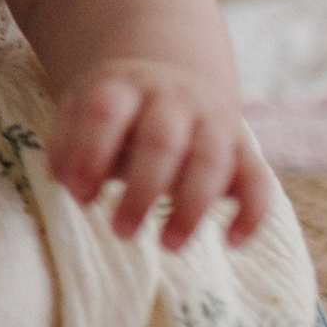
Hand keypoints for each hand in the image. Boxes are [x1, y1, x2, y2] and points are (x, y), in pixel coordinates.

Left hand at [50, 60, 271, 249]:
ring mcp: (213, 120)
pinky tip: (230, 242)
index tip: (81, 197)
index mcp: (124, 86)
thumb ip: (68, 146)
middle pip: (162, 141)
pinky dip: (251, 213)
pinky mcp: (244, 148)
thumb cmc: (116, 115)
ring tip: (167, 245)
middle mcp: (173, 98)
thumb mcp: (80, 113)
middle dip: (141, 192)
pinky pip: (258, 180)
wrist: (169, 81)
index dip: (89, 154)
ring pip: (211, 162)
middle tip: (120, 231)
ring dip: (191, 209)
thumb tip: (72, 186)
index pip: (104, 112)